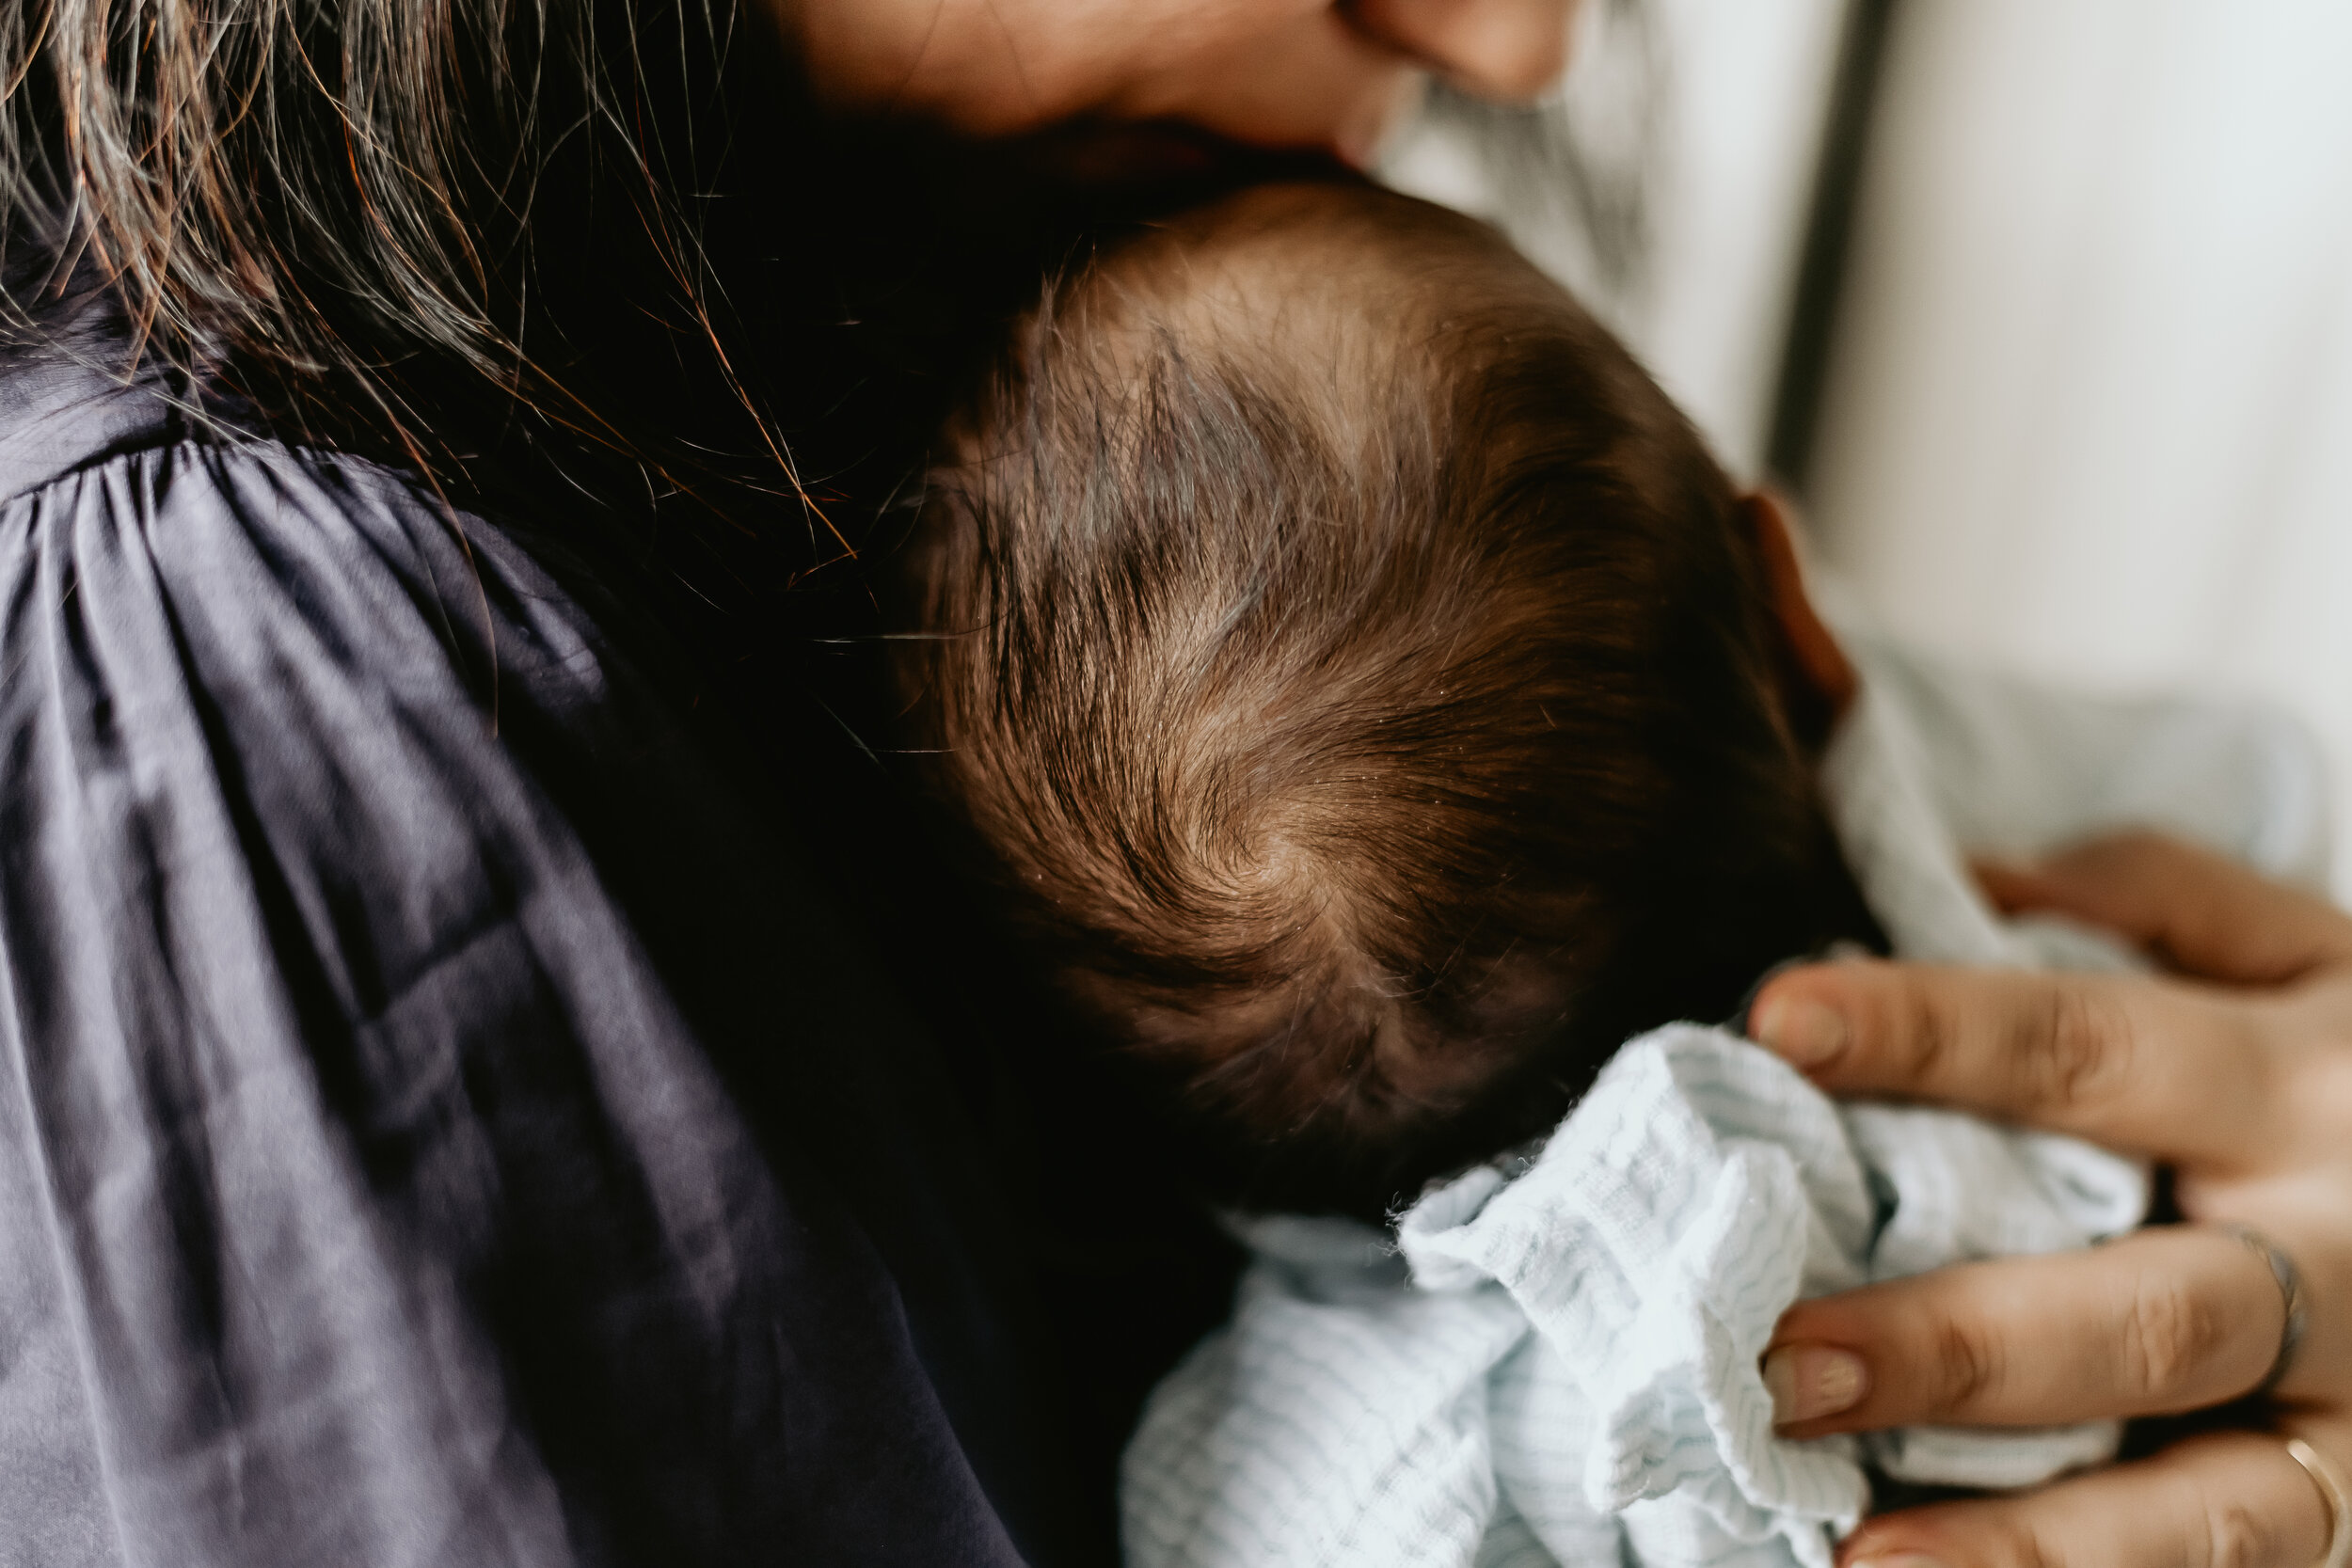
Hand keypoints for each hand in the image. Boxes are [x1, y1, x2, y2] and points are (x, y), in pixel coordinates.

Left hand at [1748, 831, 2351, 1567]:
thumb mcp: (2309, 948)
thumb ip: (2153, 897)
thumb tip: (1964, 875)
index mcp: (2297, 1083)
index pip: (2086, 1049)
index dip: (1932, 1033)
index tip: (1775, 1026)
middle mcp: (2339, 1259)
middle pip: (2144, 1318)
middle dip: (1957, 1347)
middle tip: (1776, 1360)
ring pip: (2216, 1508)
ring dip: (2031, 1542)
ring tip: (1860, 1559)